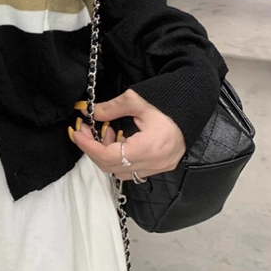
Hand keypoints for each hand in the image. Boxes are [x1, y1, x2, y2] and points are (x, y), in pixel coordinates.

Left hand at [69, 88, 185, 180]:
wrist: (194, 104)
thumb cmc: (169, 101)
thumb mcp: (136, 100)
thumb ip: (111, 108)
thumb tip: (89, 112)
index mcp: (149, 148)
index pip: (108, 156)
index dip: (88, 146)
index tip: (76, 133)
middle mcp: (155, 163)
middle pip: (112, 167)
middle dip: (93, 149)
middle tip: (84, 130)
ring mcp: (159, 167)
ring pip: (121, 170)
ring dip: (106, 154)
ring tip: (105, 131)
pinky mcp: (161, 165)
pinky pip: (133, 169)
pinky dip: (119, 157)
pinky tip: (118, 138)